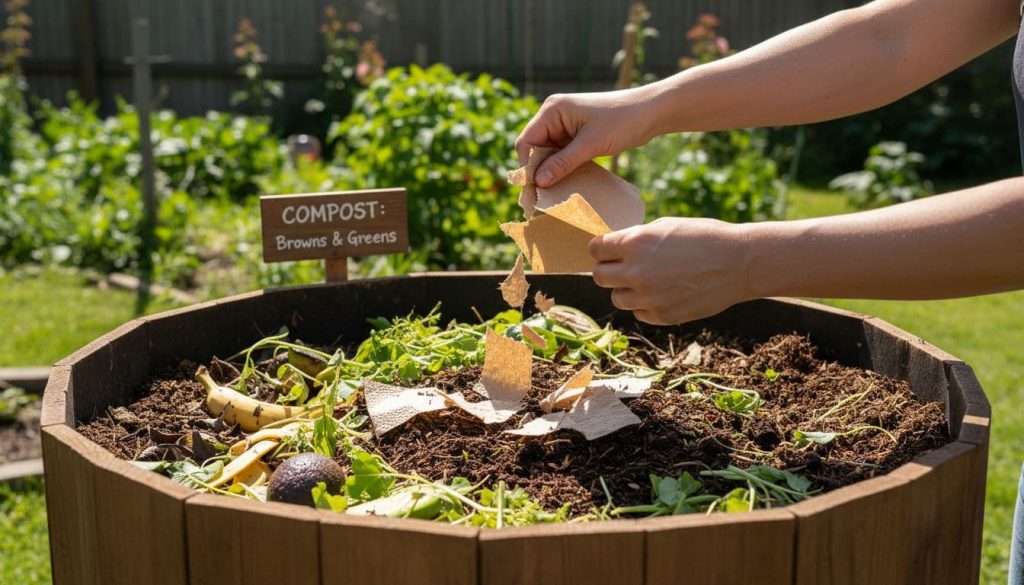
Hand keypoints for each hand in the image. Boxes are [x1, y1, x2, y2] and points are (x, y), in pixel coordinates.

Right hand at [515, 88, 656, 186]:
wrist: (650, 112)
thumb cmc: (622, 121)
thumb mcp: (591, 144)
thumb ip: (563, 162)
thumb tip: (538, 182)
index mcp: (552, 110)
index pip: (526, 141)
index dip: (527, 166)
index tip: (535, 189)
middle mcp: (554, 116)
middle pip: (534, 148)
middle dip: (538, 170)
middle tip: (544, 196)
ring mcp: (565, 125)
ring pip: (547, 154)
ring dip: (551, 171)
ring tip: (556, 192)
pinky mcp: (576, 135)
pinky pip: (561, 155)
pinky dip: (563, 168)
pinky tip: (568, 183)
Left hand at [589, 217, 750, 324]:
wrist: (739, 264)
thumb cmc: (704, 237)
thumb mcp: (666, 226)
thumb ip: (635, 238)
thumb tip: (612, 247)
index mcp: (635, 243)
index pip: (596, 249)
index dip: (602, 249)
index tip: (609, 250)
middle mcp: (637, 272)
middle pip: (599, 276)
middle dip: (609, 269)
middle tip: (624, 266)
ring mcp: (648, 297)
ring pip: (616, 297)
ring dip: (626, 289)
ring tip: (647, 279)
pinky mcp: (662, 316)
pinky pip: (638, 312)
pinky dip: (645, 304)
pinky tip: (663, 292)